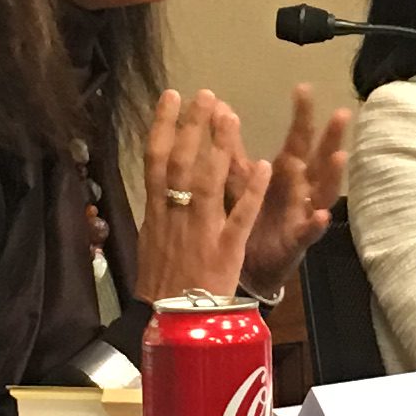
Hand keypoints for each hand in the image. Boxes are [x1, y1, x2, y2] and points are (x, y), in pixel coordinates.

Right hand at [135, 90, 271, 301]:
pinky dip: (253, 192)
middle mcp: (175, 215)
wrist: (169, 321)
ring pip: (208, 182)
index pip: (155, 159)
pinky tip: (265, 167)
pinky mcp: (224, 249)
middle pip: (181, 162)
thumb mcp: (150, 242)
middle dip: (193, 125)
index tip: (171, 96)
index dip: (161, 125)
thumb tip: (157, 184)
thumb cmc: (160, 284)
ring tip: (231, 116)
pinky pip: (240, 216)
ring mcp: (200, 230)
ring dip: (221, 147)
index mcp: (155, 212)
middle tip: (206, 94)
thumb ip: (158, 212)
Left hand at [239, 84, 348, 298]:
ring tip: (340, 156)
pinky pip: (308, 232)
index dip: (301, 115)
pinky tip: (320, 215)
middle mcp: (301, 190)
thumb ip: (230, 147)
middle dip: (330, 137)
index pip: (297, 139)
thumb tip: (220, 108)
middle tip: (341, 113)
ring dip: (333, 175)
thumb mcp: (239, 180)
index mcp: (286, 173)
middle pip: (319, 160)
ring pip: (323, 192)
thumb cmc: (249, 219)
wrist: (246, 268)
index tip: (304, 88)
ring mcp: (303, 215)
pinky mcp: (297, 242)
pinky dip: (315, 224)